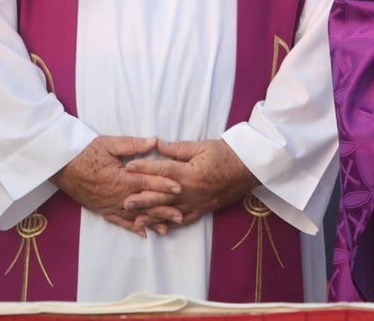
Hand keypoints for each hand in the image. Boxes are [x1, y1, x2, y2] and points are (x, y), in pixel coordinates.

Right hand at [51, 136, 180, 235]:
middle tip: (181, 216)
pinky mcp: (102, 210)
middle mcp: (116, 195)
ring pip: (134, 216)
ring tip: (169, 228)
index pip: (146, 182)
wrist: (60, 165)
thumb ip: (133, 144)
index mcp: (119, 177)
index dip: (163, 185)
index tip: (180, 188)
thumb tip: (155, 141)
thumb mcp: (109, 143)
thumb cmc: (85, 152)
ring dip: (151, 222)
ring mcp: (108, 205)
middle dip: (163, 209)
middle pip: (144, 203)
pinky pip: (120, 222)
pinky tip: (146, 233)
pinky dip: (133, 228)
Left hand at [123, 139, 257, 230]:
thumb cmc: (227, 154)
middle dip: (142, 198)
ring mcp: (196, 203)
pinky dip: (171, 224)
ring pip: (170, 211)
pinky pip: (184, 220)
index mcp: (190, 172)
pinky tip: (159, 228)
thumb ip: (178, 148)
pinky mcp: (203, 210)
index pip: (162, 170)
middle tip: (123, 201)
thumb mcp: (203, 146)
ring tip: (135, 218)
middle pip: (161, 195)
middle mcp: (190, 190)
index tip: (128, 167)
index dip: (144, 168)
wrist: (250, 168)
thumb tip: (157, 145)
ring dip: (152, 215)